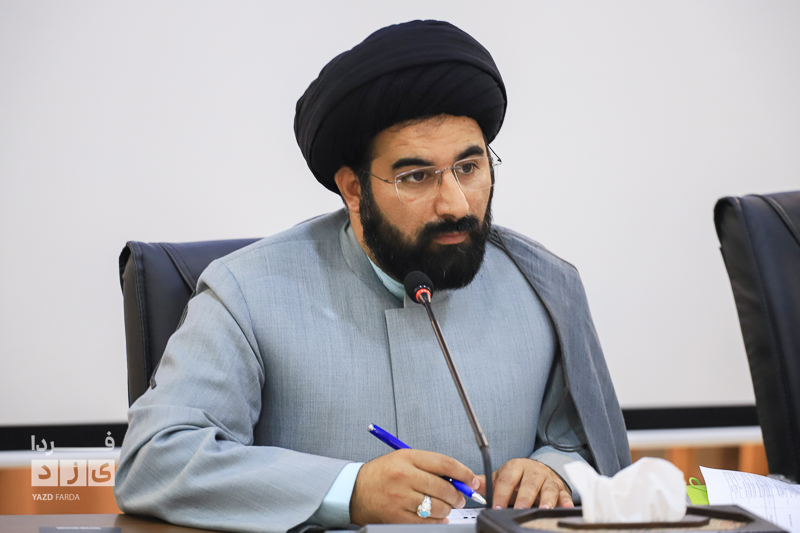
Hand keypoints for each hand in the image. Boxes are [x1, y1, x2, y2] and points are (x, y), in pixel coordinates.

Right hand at [349, 449, 478, 524]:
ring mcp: (400, 497)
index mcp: (407, 458)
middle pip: (444, 487)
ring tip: (445, 506)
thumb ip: (429, 465)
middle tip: (460, 497)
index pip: (444, 463)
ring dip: (447, 509)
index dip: (463, 472)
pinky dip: (436, 520)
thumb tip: (457, 477)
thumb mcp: (403, 459)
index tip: (471, 478)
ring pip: (438, 506)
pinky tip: (435, 516)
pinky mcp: (397, 516)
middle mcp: (404, 476)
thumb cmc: (381, 474)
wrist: (354, 491)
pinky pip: (427, 521)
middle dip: (458, 495)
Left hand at [477, 458, 572, 509]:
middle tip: (520, 508)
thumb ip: (486, 482)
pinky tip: (565, 507)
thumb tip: (469, 484)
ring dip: (547, 498)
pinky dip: (566, 501)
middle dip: (525, 496)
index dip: (502, 493)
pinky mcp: (561, 489)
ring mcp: (548, 479)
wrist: (540, 471)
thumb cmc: (519, 477)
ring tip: (544, 509)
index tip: (497, 506)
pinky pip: (565, 494)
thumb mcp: (502, 476)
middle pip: (529, 483)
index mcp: (516, 467)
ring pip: (548, 488)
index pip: (507, 479)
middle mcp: (533, 471)